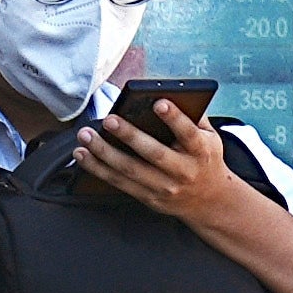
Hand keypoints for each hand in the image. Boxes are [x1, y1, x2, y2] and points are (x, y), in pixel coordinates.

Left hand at [68, 92, 246, 227]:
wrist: (210, 200)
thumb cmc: (204, 159)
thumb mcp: (210, 137)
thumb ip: (193, 116)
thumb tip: (167, 91)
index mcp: (200, 151)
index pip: (188, 133)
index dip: (175, 119)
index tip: (159, 102)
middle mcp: (183, 171)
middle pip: (154, 154)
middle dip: (130, 136)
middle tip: (109, 120)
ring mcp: (164, 187)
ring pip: (130, 170)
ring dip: (104, 153)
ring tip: (85, 136)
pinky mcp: (148, 197)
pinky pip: (119, 183)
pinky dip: (98, 169)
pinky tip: (83, 155)